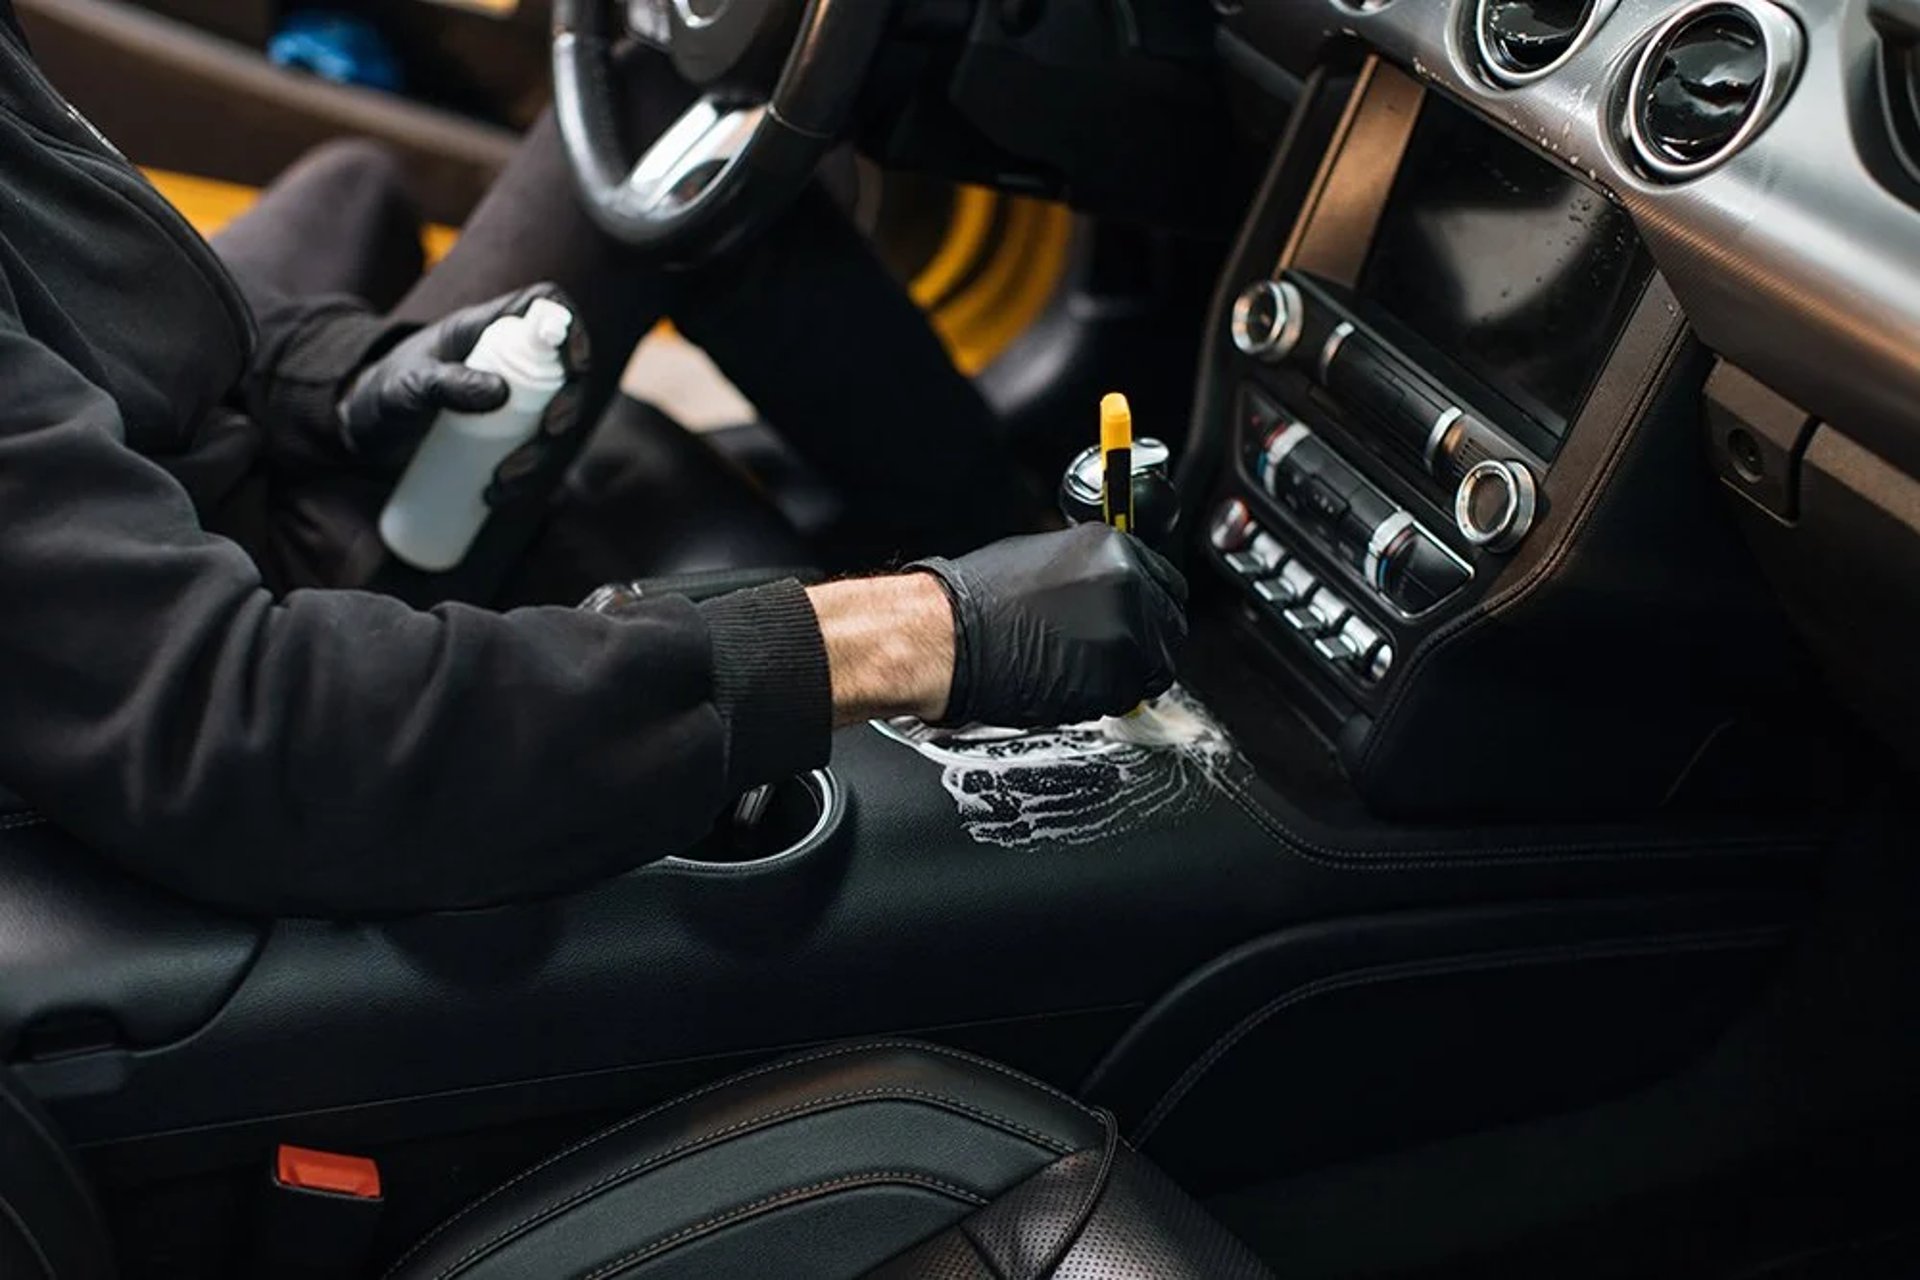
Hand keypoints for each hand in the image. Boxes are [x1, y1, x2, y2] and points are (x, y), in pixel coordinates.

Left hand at [336, 283, 590, 469]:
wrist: (360, 429)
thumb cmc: (381, 390)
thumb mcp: (407, 384)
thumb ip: (445, 382)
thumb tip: (500, 394)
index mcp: (487, 330)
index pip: (546, 308)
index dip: (569, 328)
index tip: (573, 363)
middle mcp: (507, 363)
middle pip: (564, 374)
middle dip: (568, 405)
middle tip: (550, 431)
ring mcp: (508, 403)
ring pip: (551, 422)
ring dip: (541, 455)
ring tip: (502, 481)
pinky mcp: (501, 438)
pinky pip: (530, 456)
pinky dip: (522, 480)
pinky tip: (495, 495)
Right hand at [912, 524, 1187, 726]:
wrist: (946, 636)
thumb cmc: (977, 601)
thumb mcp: (1046, 559)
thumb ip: (1094, 574)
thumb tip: (1113, 593)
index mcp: (1114, 549)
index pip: (1169, 584)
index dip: (1154, 609)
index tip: (1144, 623)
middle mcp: (1129, 586)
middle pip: (1171, 626)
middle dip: (1147, 644)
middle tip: (1114, 654)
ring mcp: (1126, 634)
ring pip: (1154, 666)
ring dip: (1128, 674)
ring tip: (1082, 669)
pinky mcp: (1114, 679)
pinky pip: (1129, 695)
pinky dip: (1107, 696)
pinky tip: (1071, 684)